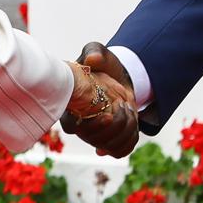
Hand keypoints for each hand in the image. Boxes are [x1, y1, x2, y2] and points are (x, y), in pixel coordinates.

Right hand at [61, 42, 140, 156]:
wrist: (118, 76)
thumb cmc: (102, 65)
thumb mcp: (97, 52)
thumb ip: (94, 53)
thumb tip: (92, 60)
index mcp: (71, 108)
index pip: (73, 128)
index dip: (92, 124)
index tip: (109, 110)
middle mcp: (81, 126)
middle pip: (96, 140)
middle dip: (117, 123)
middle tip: (124, 103)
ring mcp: (96, 135)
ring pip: (111, 146)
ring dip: (127, 129)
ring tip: (129, 108)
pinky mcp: (111, 139)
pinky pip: (120, 150)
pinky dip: (130, 139)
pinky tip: (131, 122)